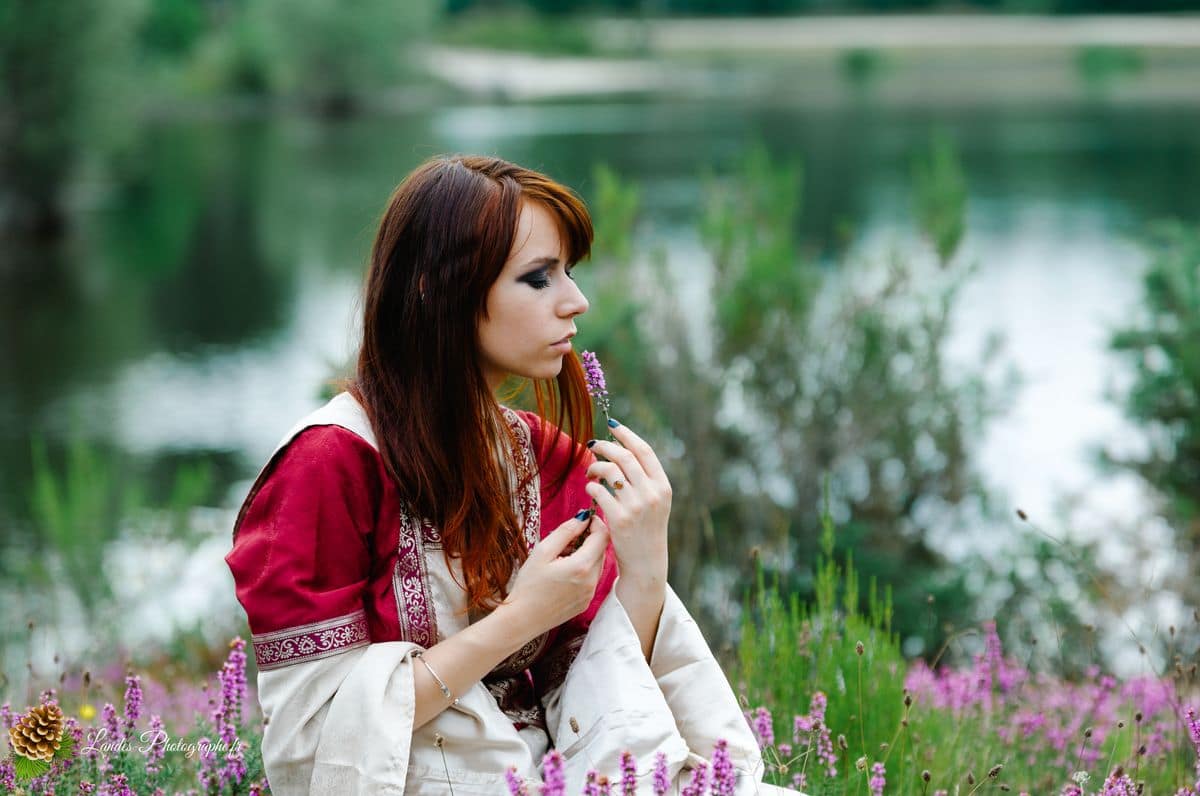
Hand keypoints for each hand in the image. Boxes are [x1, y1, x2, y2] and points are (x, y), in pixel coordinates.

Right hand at [502, 511, 610, 637]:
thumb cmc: (528, 585)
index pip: (602, 536)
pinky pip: (592, 579)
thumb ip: (565, 531)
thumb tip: (583, 518)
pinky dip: (583, 570)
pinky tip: (564, 573)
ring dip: (586, 554)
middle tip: (567, 539)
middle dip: (589, 539)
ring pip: (597, 564)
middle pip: (602, 550)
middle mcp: (591, 581)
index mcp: (582, 566)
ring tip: (562, 557)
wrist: (522, 619)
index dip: (597, 523)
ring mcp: (590, 593)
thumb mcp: (543, 551)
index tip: (586, 518)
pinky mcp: (586, 602)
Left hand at [584, 420, 670, 582]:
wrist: (646, 562)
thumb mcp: (656, 501)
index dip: (627, 434)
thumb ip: (645, 479)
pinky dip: (591, 486)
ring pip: (610, 471)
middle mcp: (652, 494)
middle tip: (593, 445)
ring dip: (595, 466)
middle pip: (625, 457)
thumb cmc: (647, 527)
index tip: (612, 425)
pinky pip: (599, 492)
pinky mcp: (619, 519)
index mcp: (663, 486)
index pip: (644, 451)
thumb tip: (623, 450)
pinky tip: (590, 488)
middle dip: (605, 446)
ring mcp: (636, 507)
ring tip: (590, 471)